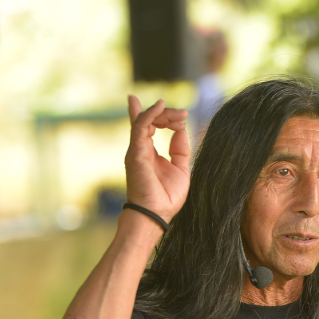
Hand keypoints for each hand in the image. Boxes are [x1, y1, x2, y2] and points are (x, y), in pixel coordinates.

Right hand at [124, 95, 190, 223]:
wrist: (156, 213)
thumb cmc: (167, 197)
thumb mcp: (181, 169)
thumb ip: (180, 150)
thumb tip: (180, 129)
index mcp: (150, 153)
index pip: (150, 126)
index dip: (165, 117)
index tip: (183, 119)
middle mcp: (141, 149)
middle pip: (149, 120)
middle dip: (167, 114)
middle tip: (183, 114)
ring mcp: (137, 149)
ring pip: (145, 120)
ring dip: (162, 112)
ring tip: (180, 113)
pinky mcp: (135, 152)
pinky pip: (141, 126)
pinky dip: (150, 114)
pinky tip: (161, 105)